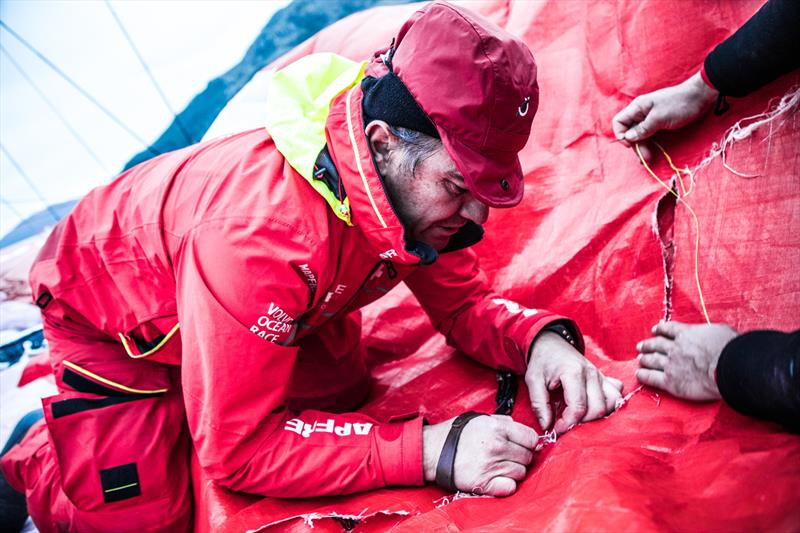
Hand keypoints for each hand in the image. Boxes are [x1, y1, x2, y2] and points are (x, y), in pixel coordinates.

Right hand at [422, 414, 536, 495]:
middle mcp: (497, 446)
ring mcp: (491, 466)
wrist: (433, 451)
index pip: (531, 438)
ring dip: (513, 471)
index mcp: (497, 428)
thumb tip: (520, 430)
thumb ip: (503, 421)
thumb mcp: (480, 418)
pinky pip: (510, 487)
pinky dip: (507, 484)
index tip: (522, 445)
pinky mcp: (484, 483)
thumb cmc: (456, 434)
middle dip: (520, 457)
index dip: (528, 442)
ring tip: (499, 467)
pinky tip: (498, 478)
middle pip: (527, 457)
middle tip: (508, 457)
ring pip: (520, 473)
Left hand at [526, 332, 622, 433]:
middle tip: (566, 424)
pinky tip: (592, 407)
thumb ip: (539, 404)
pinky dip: (609, 405)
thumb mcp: (533, 380)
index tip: (556, 429)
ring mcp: (600, 376)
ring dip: (598, 416)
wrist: (551, 343)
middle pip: (598, 409)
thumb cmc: (542, 361)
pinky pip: (616, 395)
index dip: (567, 423)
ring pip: (612, 403)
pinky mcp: (605, 378)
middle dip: (582, 422)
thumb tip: (547, 426)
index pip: (578, 407)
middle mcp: (591, 374)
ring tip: (580, 418)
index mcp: (573, 373)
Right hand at [612, 72, 717, 161]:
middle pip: (629, 132)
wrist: (701, 97)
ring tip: (648, 160)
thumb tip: (628, 138)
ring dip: (642, 148)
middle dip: (635, 146)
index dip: (621, 134)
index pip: (619, 122)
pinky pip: (649, 136)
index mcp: (637, 108)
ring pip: (639, 136)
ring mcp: (650, 119)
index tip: (631, 144)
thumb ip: (643, 129)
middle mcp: (641, 114)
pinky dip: (649, 145)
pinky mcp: (659, 124)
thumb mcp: (660, 118)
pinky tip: (652, 153)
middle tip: (644, 158)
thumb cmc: (680, 104)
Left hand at [636, 320, 737, 400]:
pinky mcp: (670, 381)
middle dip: (647, 345)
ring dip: (644, 359)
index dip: (660, 329)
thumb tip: (712, 334)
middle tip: (640, 346)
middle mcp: (675, 348)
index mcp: (687, 334)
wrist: (728, 368)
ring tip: (640, 359)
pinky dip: (644, 375)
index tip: (655, 329)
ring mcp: (671, 364)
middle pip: (656, 344)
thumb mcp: (720, 331)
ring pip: (651, 360)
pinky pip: (652, 378)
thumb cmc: (731, 349)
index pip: (669, 329)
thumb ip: (709, 332)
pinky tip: (639, 374)